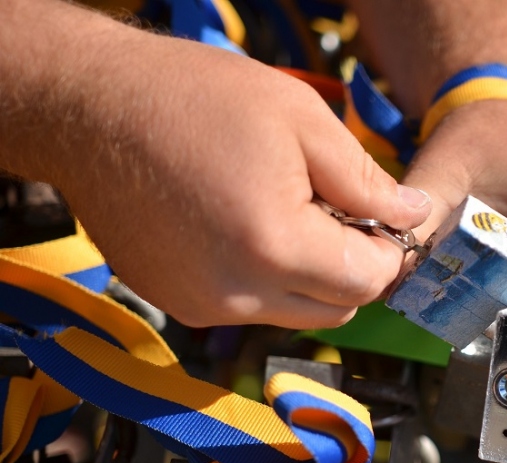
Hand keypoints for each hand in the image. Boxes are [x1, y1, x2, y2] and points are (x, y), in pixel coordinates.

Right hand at [17, 8, 430, 329]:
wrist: (89, 109)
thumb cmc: (193, 100)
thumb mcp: (301, 121)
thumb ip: (365, 181)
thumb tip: (412, 216)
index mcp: (274, 247)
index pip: (368, 282)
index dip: (389, 252)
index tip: (383, 221)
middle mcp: (235, 294)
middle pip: (336, 310)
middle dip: (354, 269)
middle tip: (340, 214)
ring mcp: (200, 306)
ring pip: (294, 313)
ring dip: (310, 277)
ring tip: (287, 213)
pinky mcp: (176, 304)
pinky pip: (248, 308)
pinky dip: (264, 280)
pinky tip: (244, 227)